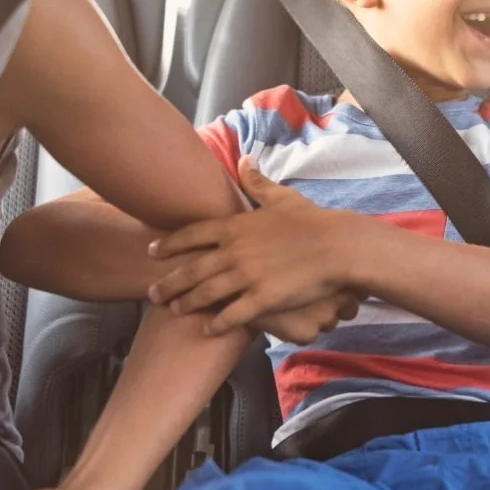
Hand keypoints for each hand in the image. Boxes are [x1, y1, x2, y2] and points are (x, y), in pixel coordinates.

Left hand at [147, 157, 357, 334]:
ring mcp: (247, 276)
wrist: (337, 246)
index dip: (169, 244)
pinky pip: (234, 314)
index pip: (192, 234)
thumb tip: (244, 160)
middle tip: (151, 293)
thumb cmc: (311, 220)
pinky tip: (207, 329)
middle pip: (192, 268)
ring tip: (173, 310)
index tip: (152, 252)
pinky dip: (218, 323)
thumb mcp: (280, 197)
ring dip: (187, 302)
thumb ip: (256, 182)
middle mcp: (235, 251)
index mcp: (235, 226)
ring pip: (207, 292)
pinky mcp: (263, 298)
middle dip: (169, 282)